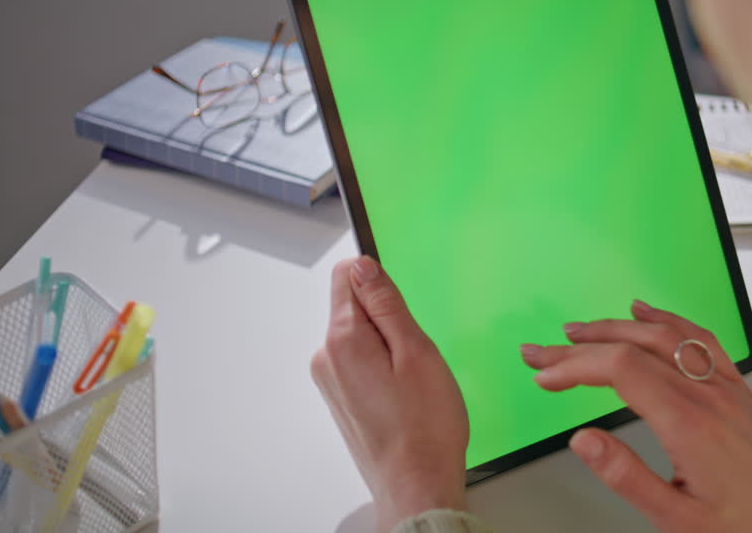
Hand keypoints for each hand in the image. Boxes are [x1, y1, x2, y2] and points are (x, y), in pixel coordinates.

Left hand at [311, 256, 469, 532]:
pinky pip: (360, 362)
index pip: (347, 275)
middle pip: (354, 306)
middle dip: (388, 319)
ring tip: (411, 381)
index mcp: (343, 340)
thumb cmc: (424, 428)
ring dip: (387, 346)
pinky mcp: (340, 397)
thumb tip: (363, 266)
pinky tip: (403, 396)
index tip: (401, 307)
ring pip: (360, 336)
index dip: (380, 281)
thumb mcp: (416, 351)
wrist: (416, 485)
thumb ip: (386, 303)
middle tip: (414, 355)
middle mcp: (326, 358)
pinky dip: (383, 369)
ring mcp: (330, 380)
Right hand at [521, 300, 751, 532]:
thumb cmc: (746, 525)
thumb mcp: (678, 518)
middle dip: (581, 344)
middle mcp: (707, 394)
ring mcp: (724, 385)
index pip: (620, 369)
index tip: (545, 375)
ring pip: (665, 334)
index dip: (575, 366)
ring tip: (578, 329)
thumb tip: (583, 441)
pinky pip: (699, 337)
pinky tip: (646, 312)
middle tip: (542, 350)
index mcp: (688, 423)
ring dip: (616, 325)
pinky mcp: (735, 386)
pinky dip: (666, 318)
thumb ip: (627, 477)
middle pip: (634, 346)